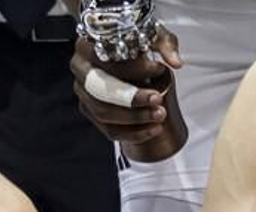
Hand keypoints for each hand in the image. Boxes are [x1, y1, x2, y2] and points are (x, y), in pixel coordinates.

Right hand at [70, 30, 182, 147]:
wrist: (120, 51)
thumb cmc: (132, 40)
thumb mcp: (150, 34)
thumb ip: (165, 44)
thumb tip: (174, 62)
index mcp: (87, 46)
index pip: (107, 60)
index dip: (133, 68)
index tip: (158, 69)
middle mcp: (80, 70)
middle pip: (101, 91)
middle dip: (131, 98)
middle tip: (157, 99)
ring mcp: (83, 94)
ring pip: (104, 113)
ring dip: (134, 118)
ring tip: (158, 114)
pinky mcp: (91, 112)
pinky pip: (109, 130)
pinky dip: (132, 133)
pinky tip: (152, 129)